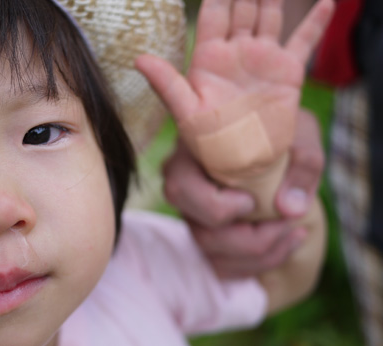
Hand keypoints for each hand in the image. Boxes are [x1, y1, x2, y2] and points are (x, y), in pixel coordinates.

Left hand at [136, 0, 333, 169]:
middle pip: (242, 6)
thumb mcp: (185, 113)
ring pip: (270, 15)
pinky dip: (316, 22)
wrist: (242, 163)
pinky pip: (304, 41)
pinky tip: (327, 3)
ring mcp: (262, 58)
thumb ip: (166, 84)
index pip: (213, 12)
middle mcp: (236, 51)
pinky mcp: (288, 71)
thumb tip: (138, 59)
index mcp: (210, 57)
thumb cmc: (208, 142)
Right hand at [162, 110, 322, 277]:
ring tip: (296, 233)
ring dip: (260, 255)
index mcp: (191, 153)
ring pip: (212, 254)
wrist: (279, 141)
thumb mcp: (299, 131)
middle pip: (199, 232)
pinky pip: (222, 265)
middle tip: (285, 221)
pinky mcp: (209, 232)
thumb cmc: (282, 130)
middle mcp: (185, 186)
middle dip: (249, 240)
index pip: (180, 188)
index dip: (215, 206)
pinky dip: (258, 264)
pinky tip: (287, 243)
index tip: (253, 200)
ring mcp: (194, 213)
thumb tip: (290, 209)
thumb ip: (302, 162)